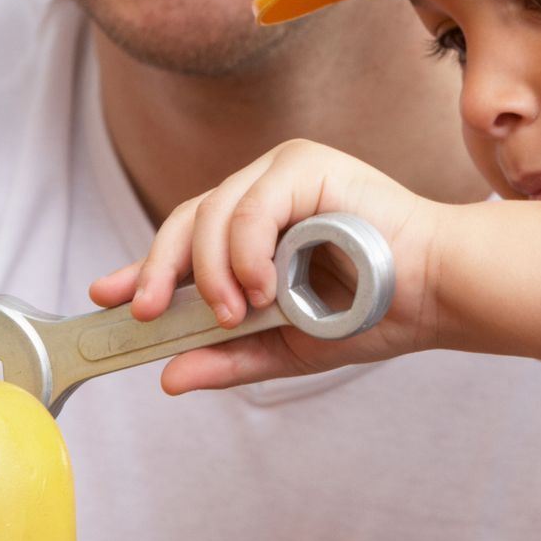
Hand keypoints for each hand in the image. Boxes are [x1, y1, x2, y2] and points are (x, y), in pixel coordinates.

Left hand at [88, 140, 446, 393]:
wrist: (436, 296)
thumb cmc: (375, 313)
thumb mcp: (287, 347)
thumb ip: (230, 358)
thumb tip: (168, 377)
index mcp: (258, 229)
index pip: (185, 241)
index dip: (142, 267)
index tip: (104, 297)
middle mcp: (265, 192)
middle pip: (186, 221)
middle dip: (159, 270)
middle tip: (149, 315)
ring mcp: (283, 172)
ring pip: (212, 212)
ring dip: (212, 271)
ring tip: (236, 313)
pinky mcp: (305, 164)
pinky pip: (251, 204)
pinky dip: (246, 248)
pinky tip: (260, 286)